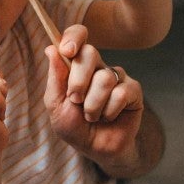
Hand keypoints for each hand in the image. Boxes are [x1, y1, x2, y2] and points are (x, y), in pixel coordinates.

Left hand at [46, 26, 142, 162]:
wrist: (95, 149)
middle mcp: (97, 66)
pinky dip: (109, 111)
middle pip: (90, 53)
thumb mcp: (56, 105)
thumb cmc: (74, 126)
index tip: (66, 50)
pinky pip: (121, 93)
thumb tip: (50, 49)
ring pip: (104, 77)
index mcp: (76, 64)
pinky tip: (108, 118)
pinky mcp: (133, 91)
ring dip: (92, 104)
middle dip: (77, 81)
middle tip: (75, 100)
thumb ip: (55, 78)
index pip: (77, 35)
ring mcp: (116, 77)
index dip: (74, 36)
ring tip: (91, 116)